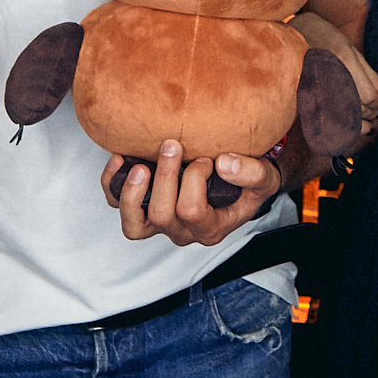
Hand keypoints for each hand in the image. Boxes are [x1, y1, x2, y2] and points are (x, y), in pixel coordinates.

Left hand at [101, 139, 282, 245]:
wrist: (238, 182)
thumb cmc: (249, 182)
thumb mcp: (264, 178)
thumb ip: (251, 173)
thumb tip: (223, 163)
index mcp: (211, 228)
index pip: (192, 210)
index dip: (194, 179)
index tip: (207, 158)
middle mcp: (183, 231)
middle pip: (163, 215)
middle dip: (164, 177)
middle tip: (172, 145)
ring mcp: (160, 224)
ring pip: (134, 224)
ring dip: (132, 193)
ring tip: (139, 165)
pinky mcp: (142, 210)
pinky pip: (117, 206)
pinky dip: (113, 184)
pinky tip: (120, 159)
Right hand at [292, 12, 377, 141]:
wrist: (290, 34)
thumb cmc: (323, 37)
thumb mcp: (351, 49)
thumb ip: (371, 74)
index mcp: (344, 61)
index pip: (370, 98)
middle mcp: (330, 77)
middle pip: (360, 110)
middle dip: (371, 111)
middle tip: (371, 102)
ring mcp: (316, 89)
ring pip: (346, 120)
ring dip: (359, 120)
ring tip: (360, 110)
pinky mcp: (306, 99)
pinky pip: (329, 121)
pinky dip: (342, 124)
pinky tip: (346, 117)